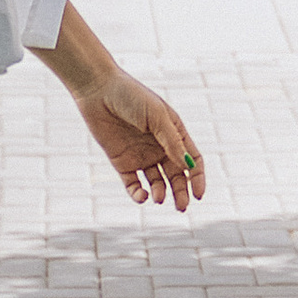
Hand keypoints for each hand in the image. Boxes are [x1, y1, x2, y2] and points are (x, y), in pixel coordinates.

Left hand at [78, 67, 208, 210]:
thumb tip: (186, 165)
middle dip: (181, 192)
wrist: (98, 91)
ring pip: (158, 183)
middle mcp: (160, 147)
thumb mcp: (156, 115)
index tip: (199, 195)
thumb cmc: (131, 96)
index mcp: (174, 133)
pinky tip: (142, 196)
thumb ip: (171, 140)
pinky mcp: (122, 163)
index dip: (197, 178)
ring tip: (158, 197)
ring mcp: (141, 156)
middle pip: (177, 176)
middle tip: (182, 206)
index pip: (192, 160)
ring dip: (161, 193)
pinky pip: (133, 184)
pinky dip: (139, 194)